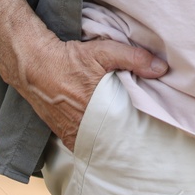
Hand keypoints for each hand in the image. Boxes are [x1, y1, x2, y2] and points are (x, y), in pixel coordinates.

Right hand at [0, 0, 167, 151]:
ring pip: (93, 142)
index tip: (145, 133)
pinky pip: (79, 142)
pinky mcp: (59, 131)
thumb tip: (162, 68)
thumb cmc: (68, 57)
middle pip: (108, 140)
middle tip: (136, 137)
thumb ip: (134, 59)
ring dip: (104, 139)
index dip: (133, 134)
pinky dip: (89, 139)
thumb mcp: (103, 52)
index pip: (121, 132)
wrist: (32, 62)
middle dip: (121, 139)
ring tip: (118, 135)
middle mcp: (80, 127)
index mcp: (95, 111)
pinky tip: (98, 134)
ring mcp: (67, 132)